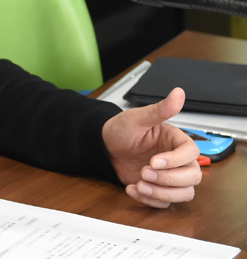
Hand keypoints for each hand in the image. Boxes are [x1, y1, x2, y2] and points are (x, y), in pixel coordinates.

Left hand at [101, 87, 201, 207]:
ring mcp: (168, 176)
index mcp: (175, 140)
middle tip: (144, 172)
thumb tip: (179, 93)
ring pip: (183, 193)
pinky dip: (149, 200)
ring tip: (139, 184)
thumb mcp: (137, 117)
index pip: (191, 154)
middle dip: (169, 179)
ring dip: (162, 193)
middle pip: (193, 176)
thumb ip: (160, 109)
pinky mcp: (158, 189)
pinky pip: (164, 202)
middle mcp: (176, 160)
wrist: (103, 146)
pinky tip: (131, 188)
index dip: (175, 160)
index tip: (154, 160)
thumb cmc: (120, 129)